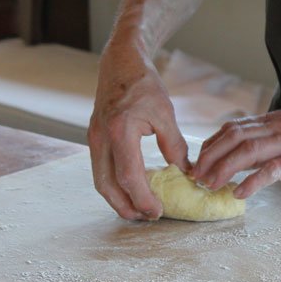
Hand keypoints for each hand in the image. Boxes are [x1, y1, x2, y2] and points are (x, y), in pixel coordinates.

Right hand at [87, 49, 189, 219]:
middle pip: (107, 185)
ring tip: (138, 210)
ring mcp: (93, 138)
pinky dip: (113, 185)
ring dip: (117, 199)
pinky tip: (130, 189)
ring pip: (100, 180)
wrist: (120, 62)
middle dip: (125, 206)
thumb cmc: (144, 84)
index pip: (128, 176)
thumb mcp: (165, 113)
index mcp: (120, 130)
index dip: (142, 198)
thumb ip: (174, 145)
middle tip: (147, 218)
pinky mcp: (94, 138)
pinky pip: (100, 169)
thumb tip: (186, 172)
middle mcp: (101, 137)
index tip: (158, 211)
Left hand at [192, 110, 280, 198]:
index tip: (198, 163)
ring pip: (247, 151)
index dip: (210, 145)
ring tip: (210, 185)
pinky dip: (253, 181)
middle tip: (196, 177)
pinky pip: (272, 169)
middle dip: (209, 157)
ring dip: (224, 169)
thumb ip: (267, 141)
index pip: (232, 129)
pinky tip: (240, 193)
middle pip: (232, 137)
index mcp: (272, 121)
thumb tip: (240, 157)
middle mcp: (276, 127)